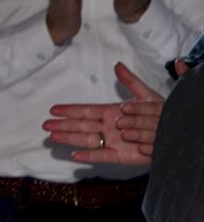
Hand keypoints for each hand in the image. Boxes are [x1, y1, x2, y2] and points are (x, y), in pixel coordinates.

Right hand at [43, 61, 164, 164]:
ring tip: (53, 138)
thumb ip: (131, 82)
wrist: (176, 134)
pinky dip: (89, 156)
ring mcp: (114, 142)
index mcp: (112, 112)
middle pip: (81, 126)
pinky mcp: (122, 156)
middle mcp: (109, 127)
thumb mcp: (146, 95)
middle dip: (63, 126)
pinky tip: (75, 156)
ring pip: (87, 140)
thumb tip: (118, 65)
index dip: (70, 110)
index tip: (54, 110)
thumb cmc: (162, 115)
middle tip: (45, 125)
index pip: (86, 111)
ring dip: (70, 139)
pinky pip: (103, 156)